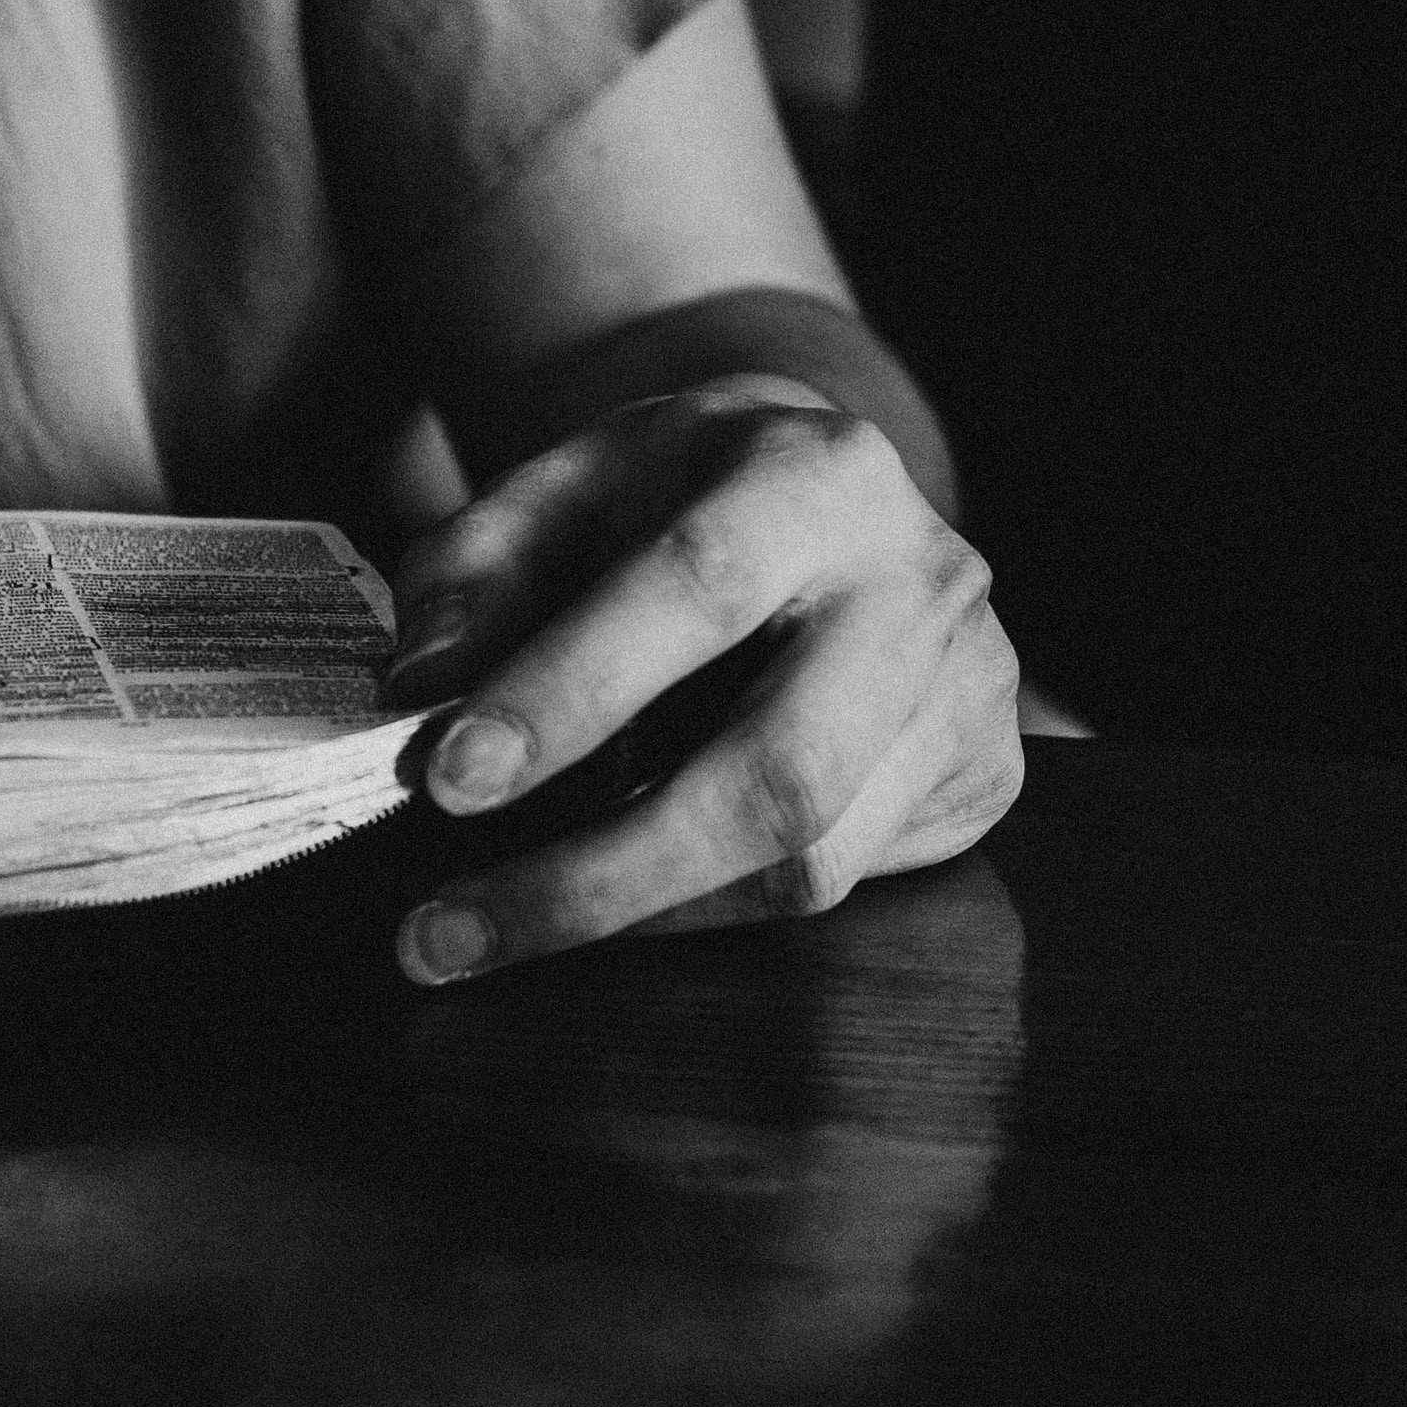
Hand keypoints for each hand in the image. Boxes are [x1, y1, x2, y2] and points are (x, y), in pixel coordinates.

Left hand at [379, 377, 1021, 980]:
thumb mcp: (566, 482)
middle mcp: (919, 581)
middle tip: (447, 932)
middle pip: (778, 773)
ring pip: (810, 862)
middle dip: (601, 876)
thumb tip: (420, 694)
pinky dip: (708, 909)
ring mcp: (970, 686)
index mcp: (816, 475)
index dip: (572, 691)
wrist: (827, 488)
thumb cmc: (682, 497)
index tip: (450, 778)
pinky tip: (628, 890)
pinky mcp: (986, 773)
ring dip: (640, 915)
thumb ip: (479, 571)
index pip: (698, 584)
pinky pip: (840, 884)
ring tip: (506, 922)